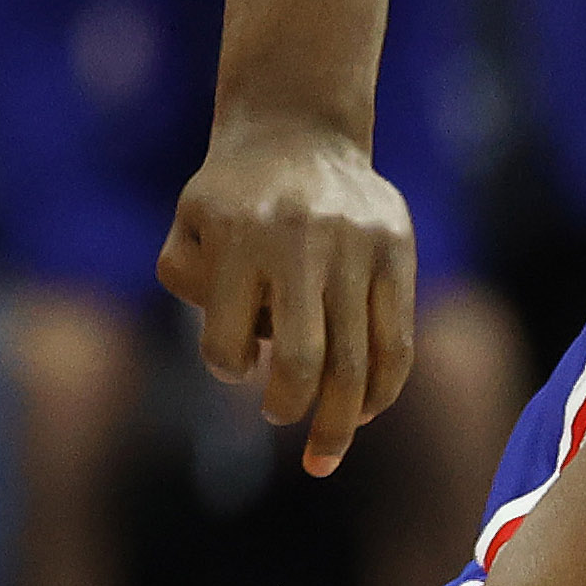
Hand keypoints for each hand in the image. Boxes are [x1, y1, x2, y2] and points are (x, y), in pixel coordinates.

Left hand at [157, 114, 416, 476]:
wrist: (296, 130)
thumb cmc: (231, 199)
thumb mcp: (188, 229)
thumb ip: (188, 287)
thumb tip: (239, 362)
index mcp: (239, 237)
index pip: (229, 345)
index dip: (227, 366)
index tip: (234, 361)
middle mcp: (302, 240)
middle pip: (305, 364)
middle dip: (290, 411)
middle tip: (282, 423)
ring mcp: (356, 244)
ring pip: (359, 362)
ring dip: (342, 423)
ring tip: (324, 455)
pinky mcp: (396, 247)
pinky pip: (398, 341)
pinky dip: (383, 389)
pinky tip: (365, 412)